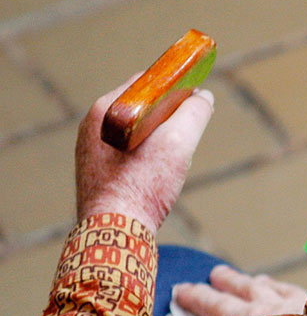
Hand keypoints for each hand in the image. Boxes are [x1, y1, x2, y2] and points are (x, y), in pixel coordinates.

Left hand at [76, 76, 213, 229]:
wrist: (114, 233)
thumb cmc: (142, 187)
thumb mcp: (177, 144)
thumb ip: (194, 113)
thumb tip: (204, 97)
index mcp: (105, 111)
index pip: (146, 82)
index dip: (175, 86)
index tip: (196, 96)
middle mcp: (93, 127)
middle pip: (142, 107)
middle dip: (170, 115)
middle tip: (189, 131)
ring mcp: (93, 150)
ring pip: (138, 131)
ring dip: (161, 138)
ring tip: (173, 161)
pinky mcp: (98, 171)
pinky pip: (129, 151)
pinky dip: (149, 156)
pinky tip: (157, 175)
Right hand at [173, 265, 306, 315]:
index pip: (213, 305)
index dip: (195, 298)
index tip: (180, 289)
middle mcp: (273, 305)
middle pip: (244, 288)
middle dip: (227, 281)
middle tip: (214, 273)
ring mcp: (302, 303)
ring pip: (275, 287)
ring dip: (259, 283)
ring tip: (253, 280)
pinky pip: (303, 294)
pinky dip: (292, 293)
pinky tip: (296, 295)